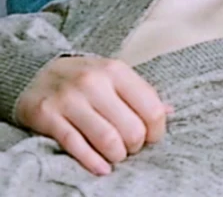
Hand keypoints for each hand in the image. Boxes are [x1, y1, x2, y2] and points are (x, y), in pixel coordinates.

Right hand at [15, 56, 171, 175]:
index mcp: (116, 71)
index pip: (151, 109)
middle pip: (131, 128)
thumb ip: (141, 93)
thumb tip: (170, 112)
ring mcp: (69, 99)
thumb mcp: (114, 77)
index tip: (151, 138)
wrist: (35, 73)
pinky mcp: (47, 115)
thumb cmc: (85, 79)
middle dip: (136, 146)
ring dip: (116, 155)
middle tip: (131, 148)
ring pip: (106, 139)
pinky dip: (92, 161)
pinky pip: (75, 145)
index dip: (156, 131)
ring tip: (116, 155)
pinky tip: (102, 168)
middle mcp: (93, 82)